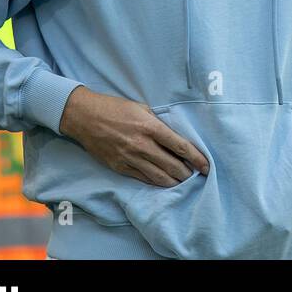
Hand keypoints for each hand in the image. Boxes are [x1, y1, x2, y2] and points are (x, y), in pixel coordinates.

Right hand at [59, 87, 209, 186]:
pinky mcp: (119, 167)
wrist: (84, 117)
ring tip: (184, 183)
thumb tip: (174, 136)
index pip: (180, 146)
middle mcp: (142, 144)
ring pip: (158, 176)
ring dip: (174, 182)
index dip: (197, 158)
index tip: (206, 166)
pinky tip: (164, 183)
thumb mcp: (142, 108)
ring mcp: (129, 158)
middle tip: (197, 176)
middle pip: (172, 165)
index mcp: (150, 127)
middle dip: (188, 173)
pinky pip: (142, 178)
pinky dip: (156, 182)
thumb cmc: (115, 108)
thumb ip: (158, 123)